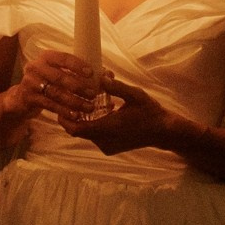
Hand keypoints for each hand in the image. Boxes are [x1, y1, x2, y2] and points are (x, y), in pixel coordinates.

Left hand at [34, 55, 171, 153]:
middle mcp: (104, 141)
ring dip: (84, 120)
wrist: (163, 131)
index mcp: (107, 129)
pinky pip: (95, 137)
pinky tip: (100, 112)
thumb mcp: (135, 95)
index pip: (76, 128)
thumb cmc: (150, 111)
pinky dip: (93, 126)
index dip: (64, 119)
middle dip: (72, 117)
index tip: (61, 105)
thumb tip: (101, 76)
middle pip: (78, 131)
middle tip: (71, 101)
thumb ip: (116, 87)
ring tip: (86, 103)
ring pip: (86, 134)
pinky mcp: (110, 148)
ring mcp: (107, 147)